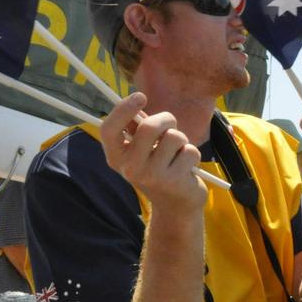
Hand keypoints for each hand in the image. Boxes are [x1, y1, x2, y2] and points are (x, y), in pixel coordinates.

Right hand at [99, 93, 205, 211]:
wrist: (176, 206)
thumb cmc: (160, 169)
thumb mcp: (144, 151)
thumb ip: (139, 129)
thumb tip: (136, 101)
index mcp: (117, 157)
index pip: (109, 129)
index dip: (122, 109)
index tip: (140, 96)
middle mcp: (129, 167)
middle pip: (148, 126)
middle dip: (166, 120)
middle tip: (171, 125)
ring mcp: (151, 175)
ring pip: (174, 137)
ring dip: (182, 140)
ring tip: (178, 154)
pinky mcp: (173, 181)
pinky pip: (190, 151)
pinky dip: (192, 154)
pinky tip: (186, 168)